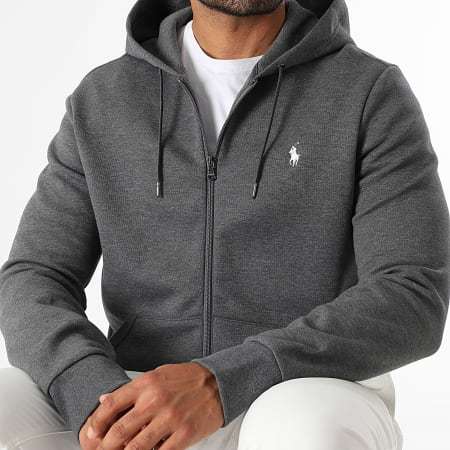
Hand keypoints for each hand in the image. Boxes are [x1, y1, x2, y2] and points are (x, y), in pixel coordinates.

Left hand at [83, 362, 223, 449]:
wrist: (218, 383)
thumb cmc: (187, 378)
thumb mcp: (157, 375)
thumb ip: (132, 389)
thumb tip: (105, 400)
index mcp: (147, 384)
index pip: (111, 404)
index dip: (96, 423)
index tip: (90, 434)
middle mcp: (155, 401)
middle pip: (119, 431)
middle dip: (104, 447)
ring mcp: (170, 419)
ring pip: (135, 447)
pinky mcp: (184, 435)